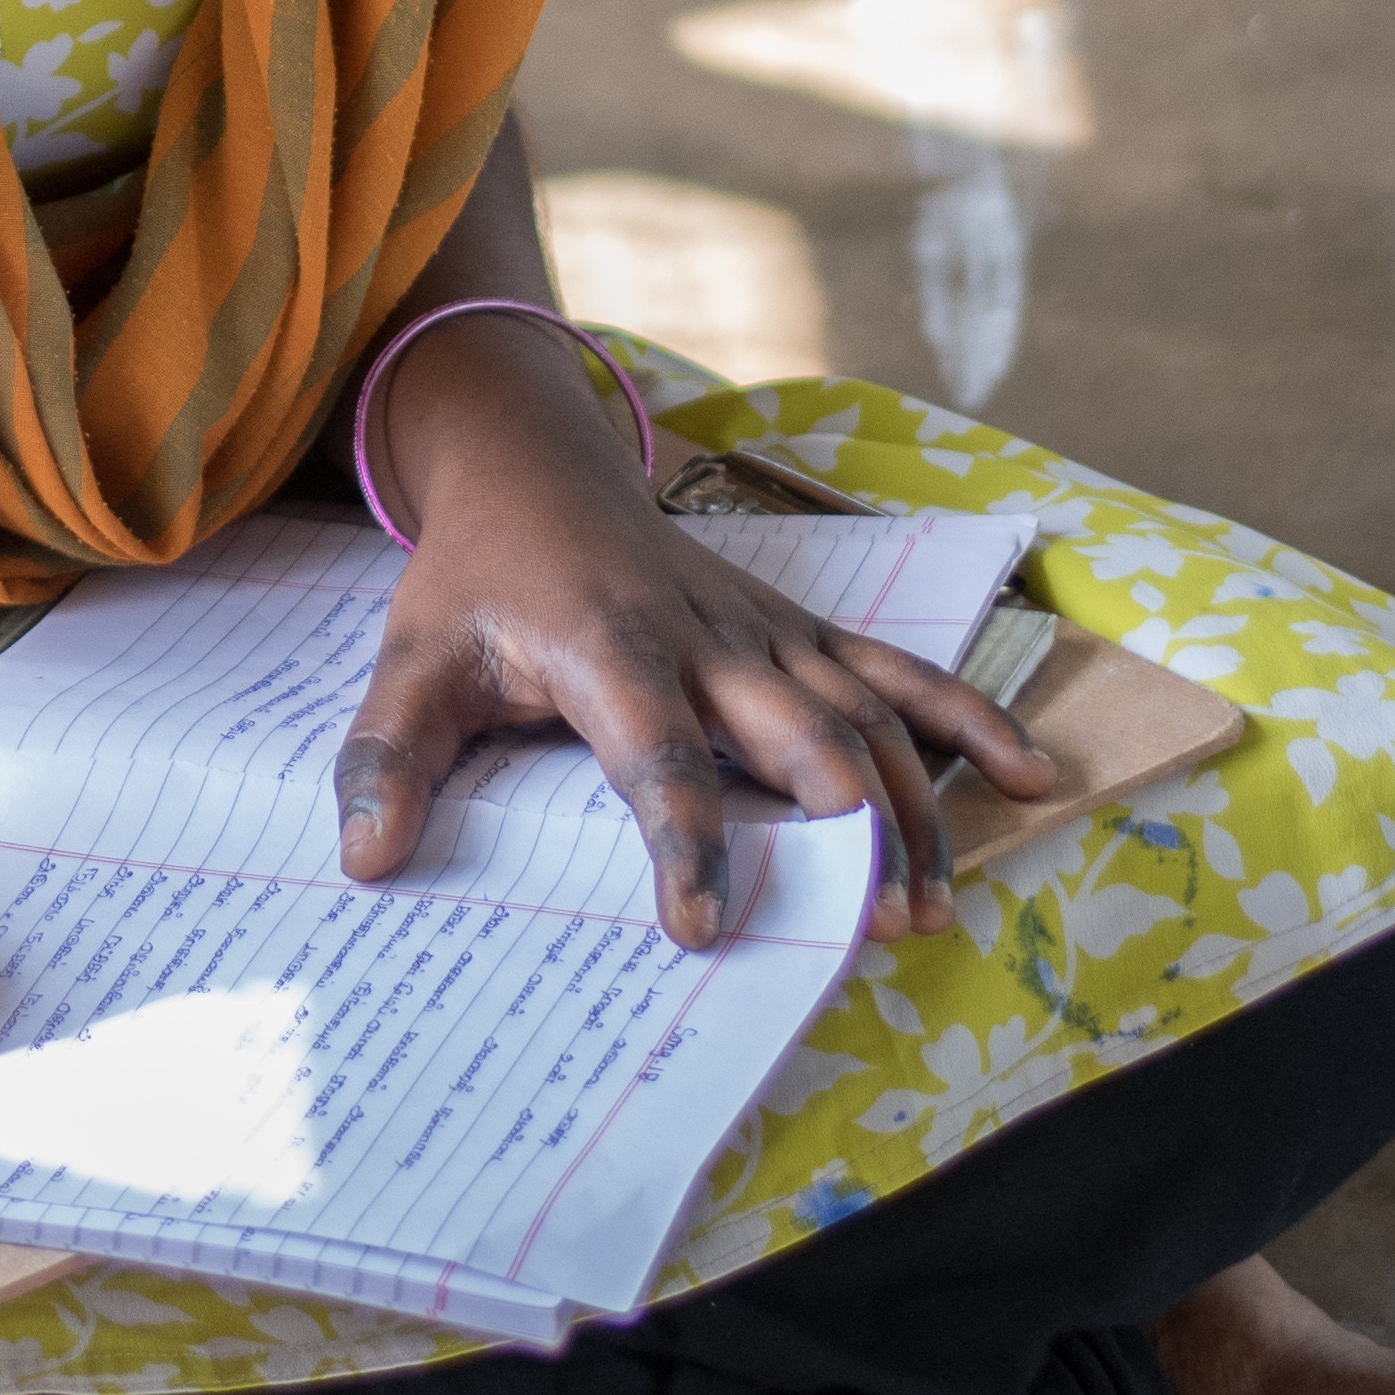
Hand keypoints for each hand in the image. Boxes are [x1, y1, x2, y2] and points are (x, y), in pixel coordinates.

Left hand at [336, 475, 1057, 949]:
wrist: (538, 468)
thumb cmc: (477, 578)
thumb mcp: (411, 661)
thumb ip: (388, 758)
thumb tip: (367, 859)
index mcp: (610, 648)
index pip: (656, 757)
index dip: (683, 840)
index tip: (699, 924)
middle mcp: (709, 640)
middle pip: (798, 737)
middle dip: (842, 832)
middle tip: (872, 927)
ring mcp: (768, 634)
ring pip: (865, 718)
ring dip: (909, 809)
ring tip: (930, 907)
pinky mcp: (801, 634)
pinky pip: (899, 674)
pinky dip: (967, 722)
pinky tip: (1028, 777)